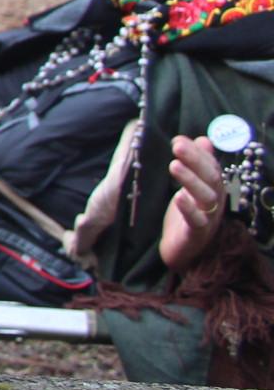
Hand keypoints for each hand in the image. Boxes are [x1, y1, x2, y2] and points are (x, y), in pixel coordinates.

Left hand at [162, 134, 228, 270]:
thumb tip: (203, 139)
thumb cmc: (186, 214)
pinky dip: (189, 209)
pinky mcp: (196, 235)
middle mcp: (215, 202)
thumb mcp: (190, 186)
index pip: (211, 166)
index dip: (197, 153)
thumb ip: (197, 164)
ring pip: (206, 198)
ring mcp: (208, 219)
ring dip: (191, 180)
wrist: (180, 249)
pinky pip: (197, 221)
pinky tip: (178, 197)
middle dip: (195, 160)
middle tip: (177, 145)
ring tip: (173, 165)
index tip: (179, 139)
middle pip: (211, 178)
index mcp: (213, 189)